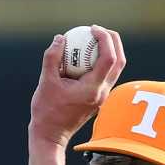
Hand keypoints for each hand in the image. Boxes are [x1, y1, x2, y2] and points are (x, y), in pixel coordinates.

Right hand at [28, 25, 125, 148]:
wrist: (50, 136)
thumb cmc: (46, 111)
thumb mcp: (45, 82)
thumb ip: (52, 57)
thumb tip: (60, 38)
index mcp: (92, 89)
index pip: (109, 58)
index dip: (104, 38)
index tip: (92, 29)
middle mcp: (102, 93)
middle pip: (119, 61)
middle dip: (113, 41)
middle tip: (97, 29)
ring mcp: (102, 97)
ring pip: (115, 69)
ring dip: (109, 50)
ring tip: (94, 38)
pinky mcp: (98, 99)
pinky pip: (105, 75)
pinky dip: (100, 62)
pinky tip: (86, 55)